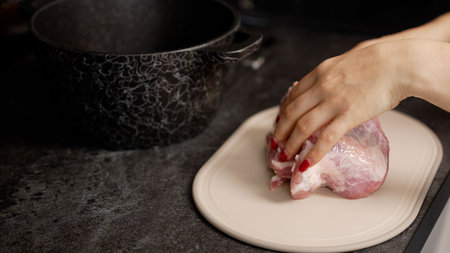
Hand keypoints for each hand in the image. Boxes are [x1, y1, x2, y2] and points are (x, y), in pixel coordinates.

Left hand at [274, 40, 411, 166]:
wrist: (400, 62)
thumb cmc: (380, 59)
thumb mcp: (347, 60)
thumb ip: (334, 73)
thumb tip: (330, 80)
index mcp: (320, 73)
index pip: (293, 95)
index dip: (283, 112)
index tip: (281, 122)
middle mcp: (322, 86)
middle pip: (292, 112)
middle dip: (281, 130)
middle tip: (277, 142)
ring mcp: (334, 101)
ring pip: (303, 126)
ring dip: (291, 144)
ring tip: (286, 156)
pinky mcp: (349, 115)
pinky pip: (326, 138)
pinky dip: (313, 153)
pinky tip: (307, 163)